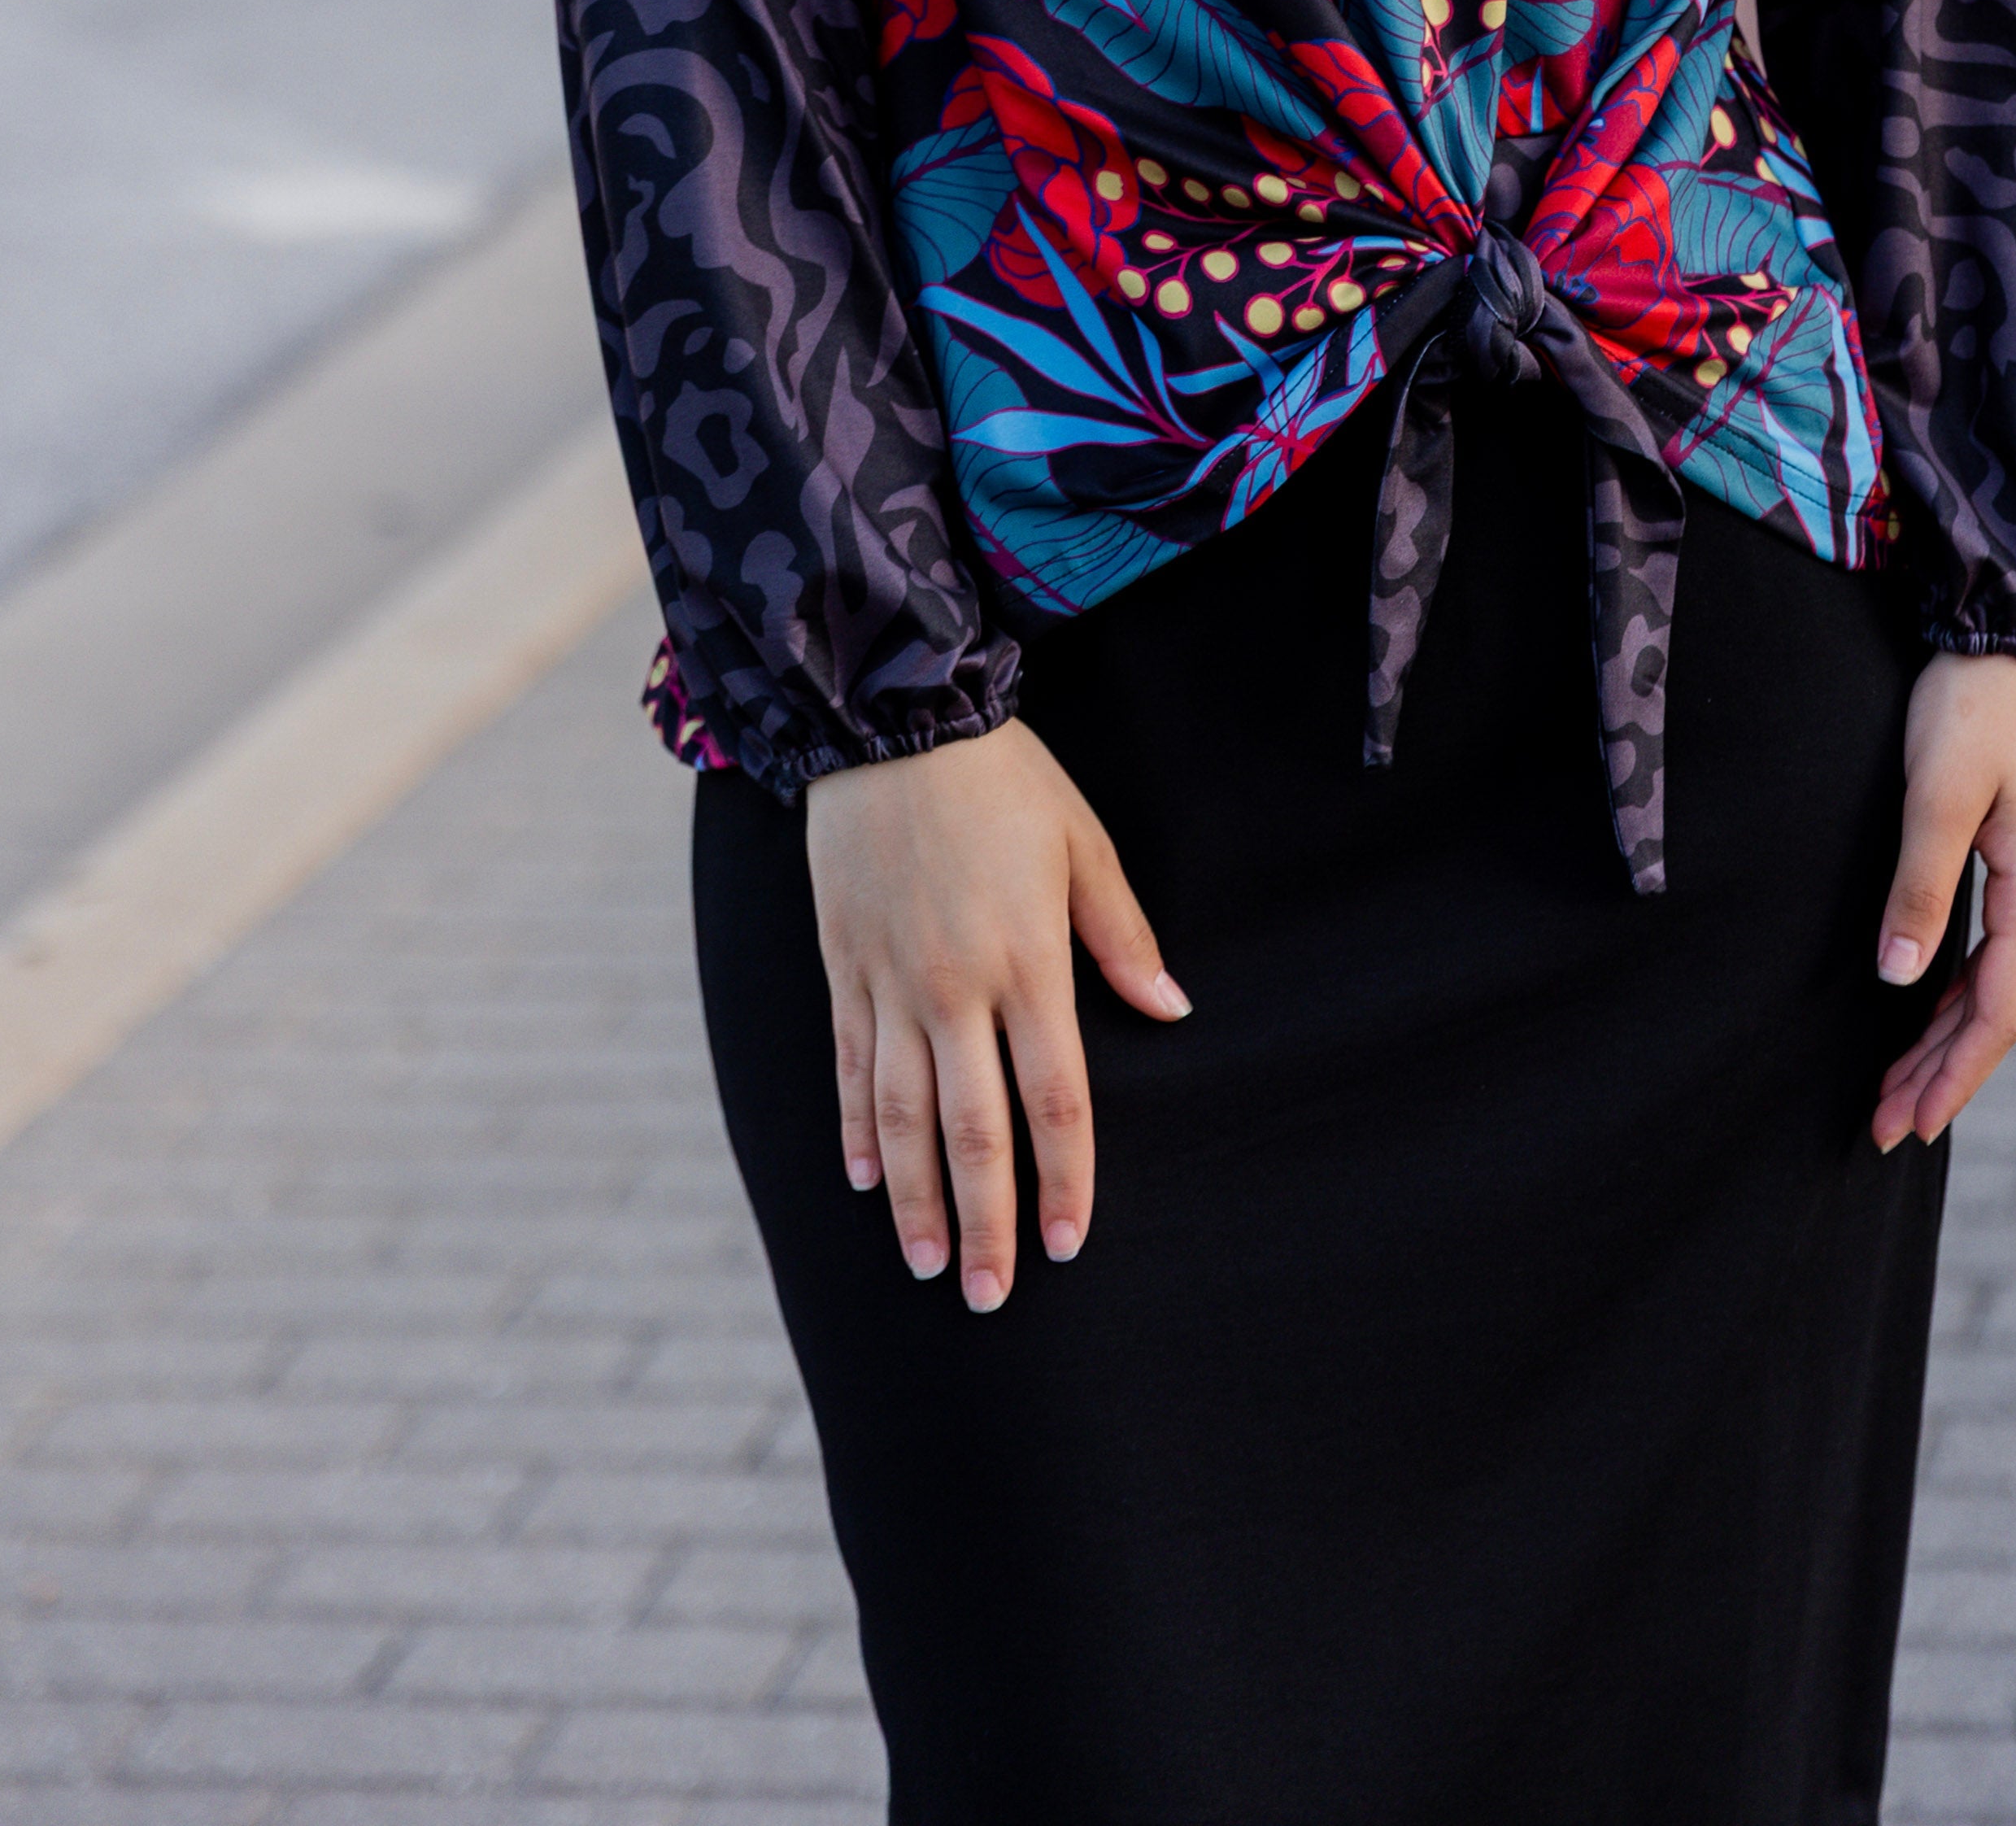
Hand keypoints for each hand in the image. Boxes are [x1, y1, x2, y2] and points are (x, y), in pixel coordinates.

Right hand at [806, 717, 1187, 1311]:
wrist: (888, 719)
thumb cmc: (1003, 780)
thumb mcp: (1082, 842)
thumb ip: (1122, 935)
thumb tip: (1172, 1008)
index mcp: (1027, 962)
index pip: (1054, 1099)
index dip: (1066, 1179)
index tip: (1070, 1245)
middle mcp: (955, 988)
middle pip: (974, 1131)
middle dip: (985, 1223)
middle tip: (989, 1296)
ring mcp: (890, 982)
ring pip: (901, 1116)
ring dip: (916, 1199)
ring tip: (927, 1265)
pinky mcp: (843, 966)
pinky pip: (848, 1066)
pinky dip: (855, 1131)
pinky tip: (867, 1181)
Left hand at [1870, 652, 2015, 1153]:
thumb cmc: (1974, 704)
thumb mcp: (1937, 793)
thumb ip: (1921, 887)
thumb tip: (1899, 979)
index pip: (1998, 1012)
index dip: (1953, 1074)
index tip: (1908, 1123)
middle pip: (2000, 1012)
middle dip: (1944, 1073)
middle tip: (1885, 1126)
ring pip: (1999, 985)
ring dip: (1949, 1038)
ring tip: (1898, 1089)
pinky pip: (1997, 951)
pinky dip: (1961, 993)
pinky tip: (1927, 1013)